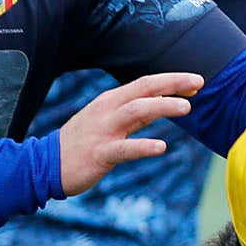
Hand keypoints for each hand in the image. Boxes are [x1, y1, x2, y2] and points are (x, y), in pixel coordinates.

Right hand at [57, 72, 200, 195]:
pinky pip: (124, 148)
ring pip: (137, 111)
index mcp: (111, 101)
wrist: (46, 164)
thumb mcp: (109, 122)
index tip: (196, 81)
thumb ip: (136, 115)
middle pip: (144, 90)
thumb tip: (163, 104)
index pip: (146, 84)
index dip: (171, 80)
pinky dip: (144, 146)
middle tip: (199, 82)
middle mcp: (108, 110)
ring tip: (187, 107)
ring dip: (163, 107)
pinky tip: (162, 147)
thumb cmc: (81, 143)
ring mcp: (103, 131)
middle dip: (172, 83)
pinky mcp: (99, 153)